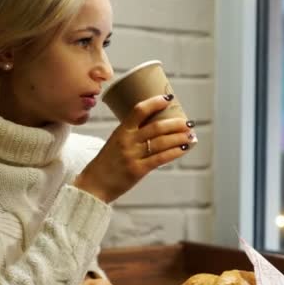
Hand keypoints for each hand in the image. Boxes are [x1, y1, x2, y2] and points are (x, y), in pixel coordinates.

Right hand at [74, 94, 194, 202]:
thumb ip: (132, 135)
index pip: (139, 110)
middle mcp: (127, 141)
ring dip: (179, 137)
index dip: (155, 102)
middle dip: (175, 124)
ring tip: (190, 135)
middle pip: (156, 127)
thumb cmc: (106, 164)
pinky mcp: (137, 170)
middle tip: (187, 122)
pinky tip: (184, 149)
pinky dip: (175, 152)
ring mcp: (132, 156)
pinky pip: (160, 158)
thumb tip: (157, 129)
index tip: (168, 99)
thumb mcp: (115, 143)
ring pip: (161, 142)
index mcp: (120, 131)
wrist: (93, 185)